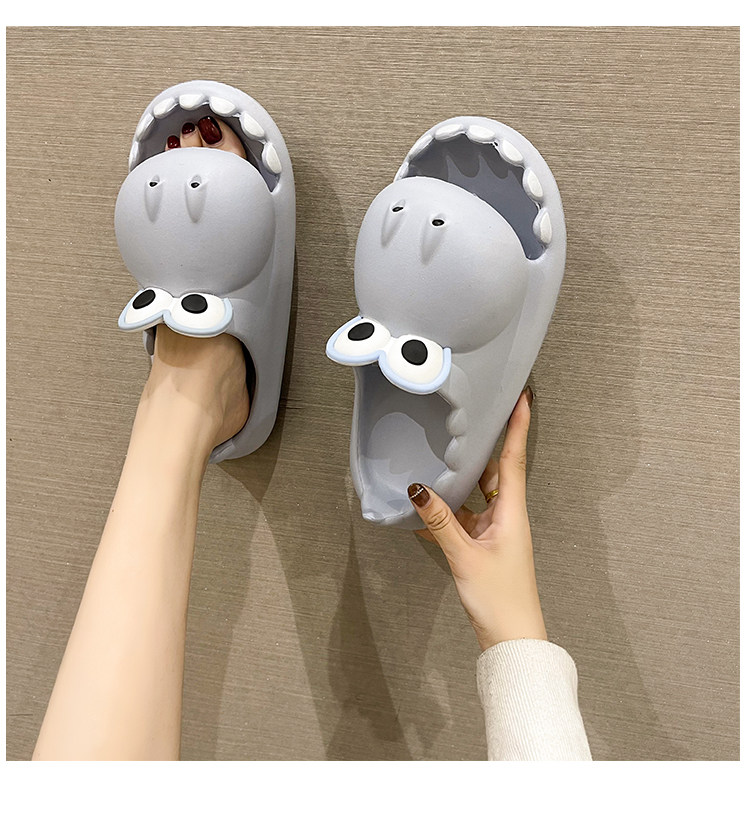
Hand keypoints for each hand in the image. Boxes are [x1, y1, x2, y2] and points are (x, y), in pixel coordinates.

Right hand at [408, 386, 546, 650]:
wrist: (512, 639)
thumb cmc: (500, 598)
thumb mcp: (465, 556)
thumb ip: (441, 522)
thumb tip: (418, 489)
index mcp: (513, 513)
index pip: (513, 460)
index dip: (518, 428)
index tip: (523, 398)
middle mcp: (508, 517)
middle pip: (494, 472)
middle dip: (482, 448)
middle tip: (470, 421)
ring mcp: (496, 532)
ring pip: (477, 495)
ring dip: (461, 481)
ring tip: (439, 460)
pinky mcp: (485, 548)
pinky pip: (466, 520)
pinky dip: (449, 513)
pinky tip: (426, 511)